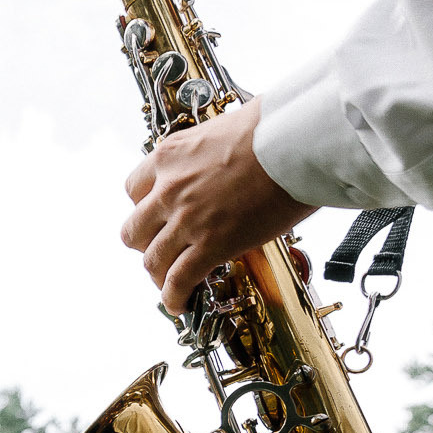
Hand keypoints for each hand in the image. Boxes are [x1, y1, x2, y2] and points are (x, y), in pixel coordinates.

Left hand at [122, 104, 318, 313]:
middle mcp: (169, 188)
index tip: (157, 217)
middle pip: (134, 229)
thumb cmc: (276, 127)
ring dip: (159, 274)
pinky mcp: (211, 245)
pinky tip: (180, 304)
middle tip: (165, 249)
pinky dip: (174, 297)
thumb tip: (223, 165)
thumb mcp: (222, 131)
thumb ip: (208, 156)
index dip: (145, 209)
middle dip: (147, 244)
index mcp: (169, 156)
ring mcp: (186, 219)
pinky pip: (179, 280)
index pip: (134, 190)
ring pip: (152, 260)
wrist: (298, 140)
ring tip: (171, 283)